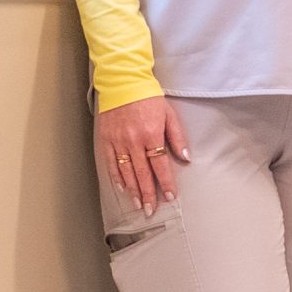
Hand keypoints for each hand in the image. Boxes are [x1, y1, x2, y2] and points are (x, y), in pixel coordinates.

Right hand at [97, 96, 189, 214]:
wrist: (123, 83)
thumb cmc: (149, 98)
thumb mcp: (170, 115)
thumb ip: (177, 138)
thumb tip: (186, 158)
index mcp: (152, 135)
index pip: (160, 165)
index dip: (165, 182)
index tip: (169, 196)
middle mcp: (133, 141)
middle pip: (142, 173)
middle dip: (148, 193)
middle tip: (151, 209)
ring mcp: (118, 141)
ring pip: (125, 171)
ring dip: (132, 190)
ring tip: (138, 204)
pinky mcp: (106, 139)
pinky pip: (110, 162)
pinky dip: (116, 177)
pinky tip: (121, 188)